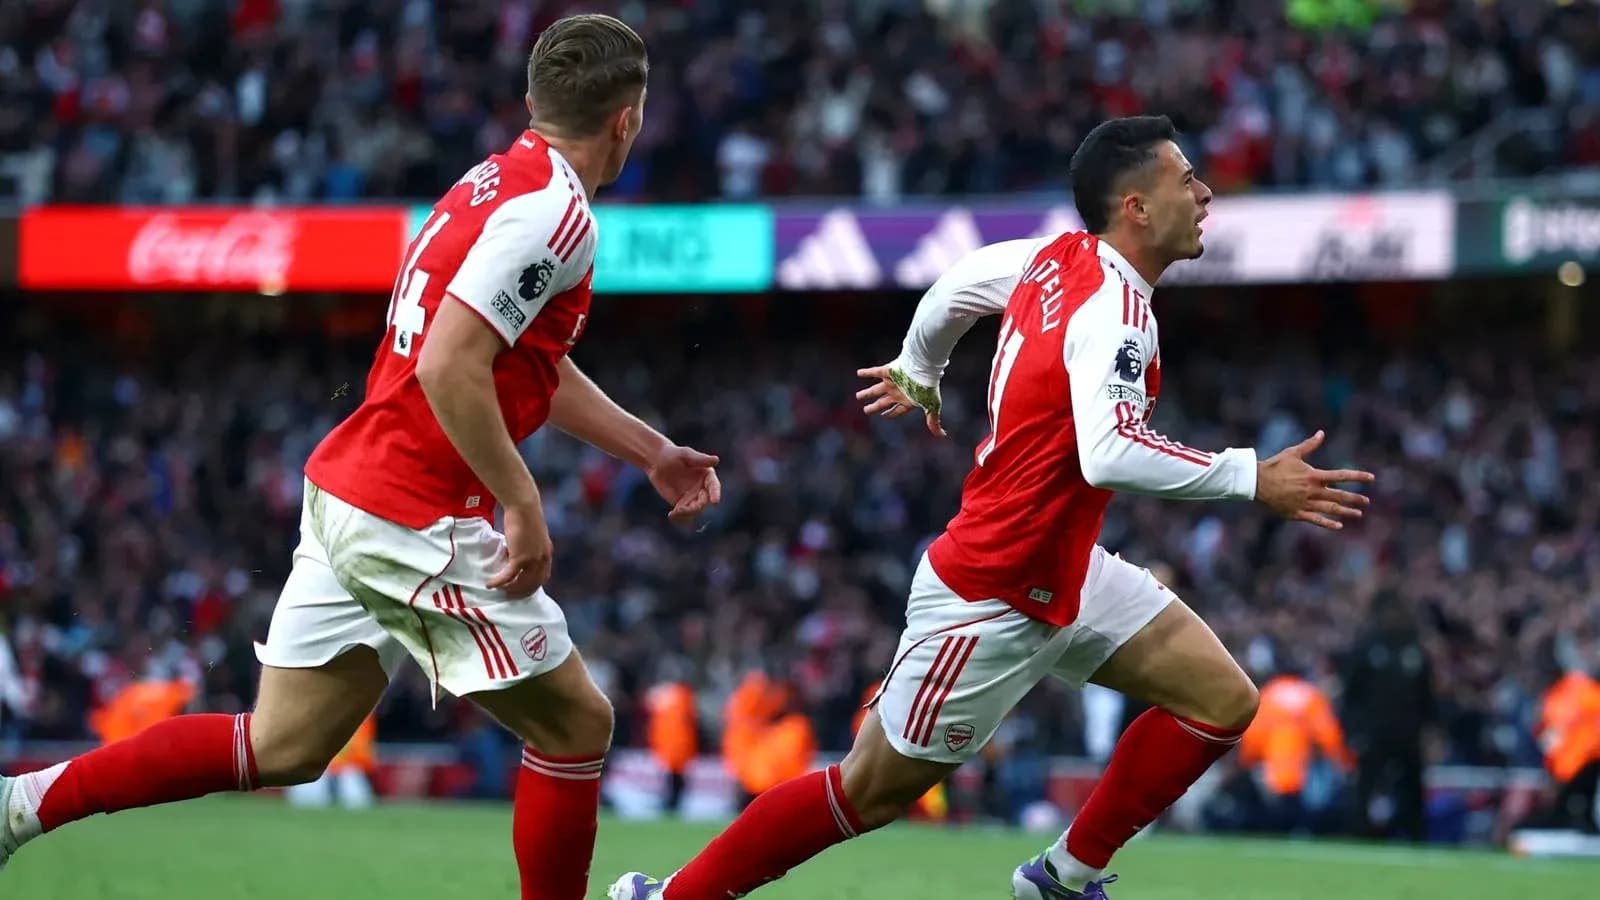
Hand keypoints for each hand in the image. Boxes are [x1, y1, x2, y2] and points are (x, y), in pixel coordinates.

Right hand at [487, 501, 552, 597]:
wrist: (524, 506)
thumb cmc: (525, 515)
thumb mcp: (531, 534)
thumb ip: (527, 545)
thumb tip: (514, 552)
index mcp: (547, 553)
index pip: (543, 576)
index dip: (532, 585)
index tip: (522, 590)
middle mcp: (542, 559)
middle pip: (534, 584)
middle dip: (521, 592)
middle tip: (509, 596)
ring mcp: (533, 559)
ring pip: (522, 583)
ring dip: (510, 589)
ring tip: (499, 590)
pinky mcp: (521, 557)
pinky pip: (509, 575)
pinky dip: (499, 582)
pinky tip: (490, 584)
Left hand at [648, 443, 721, 522]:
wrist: (658, 462)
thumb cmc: (673, 455)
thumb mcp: (686, 454)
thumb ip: (700, 459)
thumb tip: (716, 460)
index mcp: (707, 476)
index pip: (714, 486)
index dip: (715, 494)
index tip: (715, 502)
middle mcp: (702, 489)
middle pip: (704, 502)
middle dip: (697, 507)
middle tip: (684, 508)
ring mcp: (692, 498)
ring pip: (695, 511)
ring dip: (687, 514)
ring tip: (675, 512)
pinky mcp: (682, 505)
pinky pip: (684, 516)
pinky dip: (679, 518)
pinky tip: (671, 515)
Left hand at [856, 364, 944, 436]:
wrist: (923, 368)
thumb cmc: (927, 388)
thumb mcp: (931, 407)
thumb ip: (933, 421)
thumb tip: (942, 436)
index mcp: (906, 400)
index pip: (896, 410)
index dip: (890, 414)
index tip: (883, 416)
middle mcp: (897, 392)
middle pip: (883, 402)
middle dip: (874, 407)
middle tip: (866, 410)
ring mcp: (891, 382)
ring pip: (875, 390)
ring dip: (866, 393)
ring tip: (858, 396)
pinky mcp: (888, 371)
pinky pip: (874, 372)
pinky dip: (866, 372)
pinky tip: (859, 373)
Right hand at [1254, 430, 1373, 529]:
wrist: (1256, 482)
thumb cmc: (1274, 465)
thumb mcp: (1293, 453)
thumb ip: (1310, 445)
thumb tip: (1322, 433)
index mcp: (1313, 475)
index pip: (1341, 476)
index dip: (1358, 477)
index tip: (1371, 478)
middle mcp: (1312, 491)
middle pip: (1339, 496)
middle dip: (1355, 498)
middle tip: (1367, 501)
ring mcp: (1305, 503)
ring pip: (1330, 509)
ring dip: (1346, 511)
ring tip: (1358, 514)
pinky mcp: (1297, 513)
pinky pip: (1315, 520)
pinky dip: (1328, 523)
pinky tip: (1339, 525)